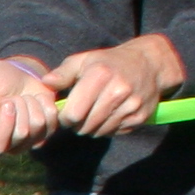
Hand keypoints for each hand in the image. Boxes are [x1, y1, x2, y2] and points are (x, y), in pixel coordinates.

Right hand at [0, 57, 56, 153]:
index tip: (6, 103)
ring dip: (32, 104)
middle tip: (13, 97)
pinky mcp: (43, 133)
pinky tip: (36, 99)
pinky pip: (52, 122)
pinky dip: (46, 105)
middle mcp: (4, 146)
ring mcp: (25, 142)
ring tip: (23, 97)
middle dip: (20, 107)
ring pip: (38, 128)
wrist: (15, 73)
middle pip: (21, 135)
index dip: (5, 125)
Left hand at [45, 34, 185, 136]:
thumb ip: (63, 73)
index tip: (66, 112)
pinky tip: (109, 114)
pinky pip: (114, 133)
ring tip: (93, 114)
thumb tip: (45, 83)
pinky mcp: (140, 117)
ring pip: (98, 132)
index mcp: (100, 75)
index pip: (73, 114)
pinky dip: (107, 128)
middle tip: (79, 116)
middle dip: (77, 125)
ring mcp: (131, 105)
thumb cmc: (109, 63)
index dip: (65, 118)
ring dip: (91, 128)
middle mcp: (118, 91)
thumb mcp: (85, 61)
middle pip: (85, 126)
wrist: (149, 63)